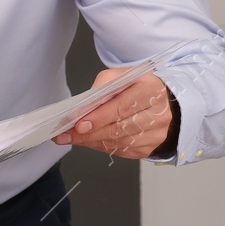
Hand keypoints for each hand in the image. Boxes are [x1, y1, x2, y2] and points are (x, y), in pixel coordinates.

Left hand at [54, 70, 174, 159]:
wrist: (158, 101)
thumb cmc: (136, 87)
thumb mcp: (121, 75)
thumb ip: (103, 85)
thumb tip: (85, 105)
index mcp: (152, 91)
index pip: (123, 107)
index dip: (99, 118)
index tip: (78, 124)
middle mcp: (158, 115)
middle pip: (119, 129)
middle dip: (88, 133)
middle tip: (66, 133)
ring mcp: (155, 134)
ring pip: (117, 143)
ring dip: (90, 141)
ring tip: (71, 137)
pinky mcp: (148, 148)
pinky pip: (119, 151)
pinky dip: (100, 146)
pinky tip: (88, 140)